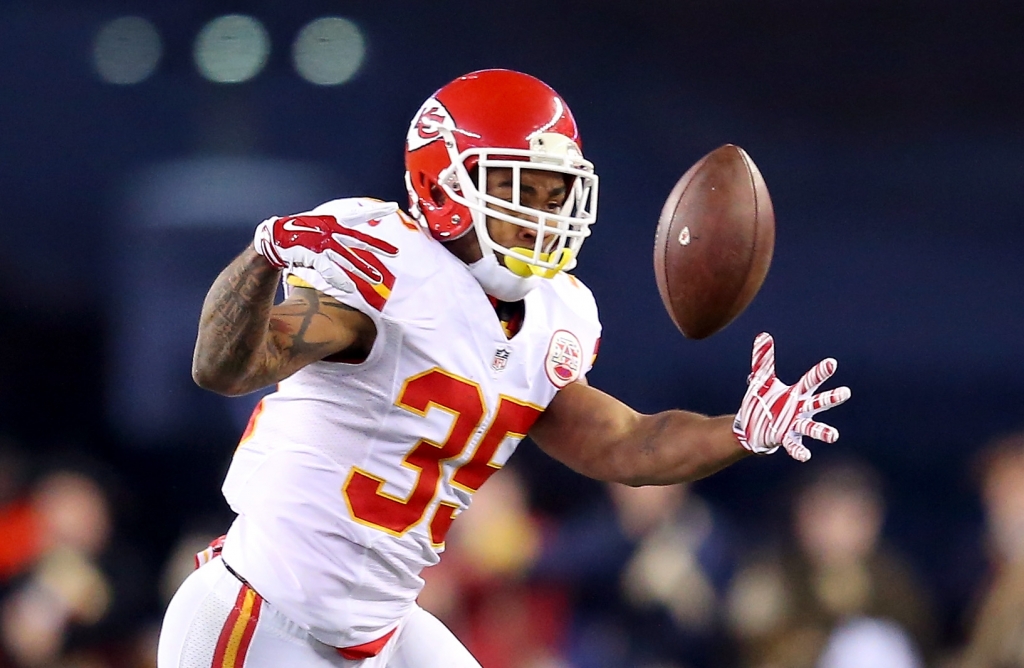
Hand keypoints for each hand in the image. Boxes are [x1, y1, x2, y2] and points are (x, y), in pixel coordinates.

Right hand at [253, 201, 398, 291]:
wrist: (276, 237)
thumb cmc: (302, 232)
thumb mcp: (323, 227)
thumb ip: (339, 231)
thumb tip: (353, 227)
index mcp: (333, 221)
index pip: (359, 214)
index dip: (376, 210)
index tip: (393, 206)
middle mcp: (331, 231)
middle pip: (360, 240)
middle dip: (378, 246)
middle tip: (396, 252)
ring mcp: (323, 244)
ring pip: (348, 259)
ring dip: (363, 270)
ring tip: (377, 280)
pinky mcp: (314, 255)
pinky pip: (330, 270)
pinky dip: (340, 280)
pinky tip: (351, 288)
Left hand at [733, 332, 850, 461]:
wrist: (752, 427)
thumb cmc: (763, 402)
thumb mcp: (762, 380)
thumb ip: (763, 360)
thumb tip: (762, 335)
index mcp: (797, 394)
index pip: (811, 380)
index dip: (821, 372)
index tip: (832, 363)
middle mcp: (800, 409)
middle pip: (820, 403)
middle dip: (832, 398)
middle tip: (846, 392)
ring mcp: (795, 425)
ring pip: (813, 427)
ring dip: (823, 431)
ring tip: (833, 436)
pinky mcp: (786, 439)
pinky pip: (795, 446)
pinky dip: (799, 450)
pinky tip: (805, 456)